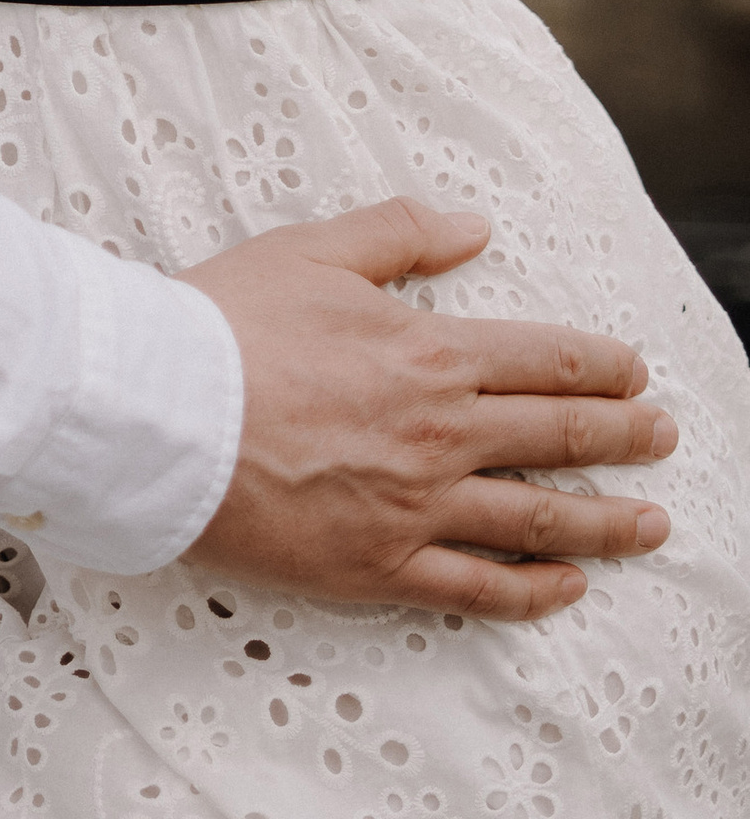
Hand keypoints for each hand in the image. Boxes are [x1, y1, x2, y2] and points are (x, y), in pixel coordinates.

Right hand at [183, 196, 675, 616]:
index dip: (603, 366)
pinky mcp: (379, 565)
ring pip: (538, 519)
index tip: (633, 372)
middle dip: (625, 436)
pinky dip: (532, 591)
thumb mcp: (312, 251)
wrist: (157, 411)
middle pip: (561, 437)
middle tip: (662, 436)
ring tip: (650, 523)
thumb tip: (471, 228)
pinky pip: (476, 588)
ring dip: (607, 520)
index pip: (548, 360)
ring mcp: (417, 506)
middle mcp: (441, 433)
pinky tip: (566, 587)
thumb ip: (401, 234)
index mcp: (431, 352)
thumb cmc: (223, 327)